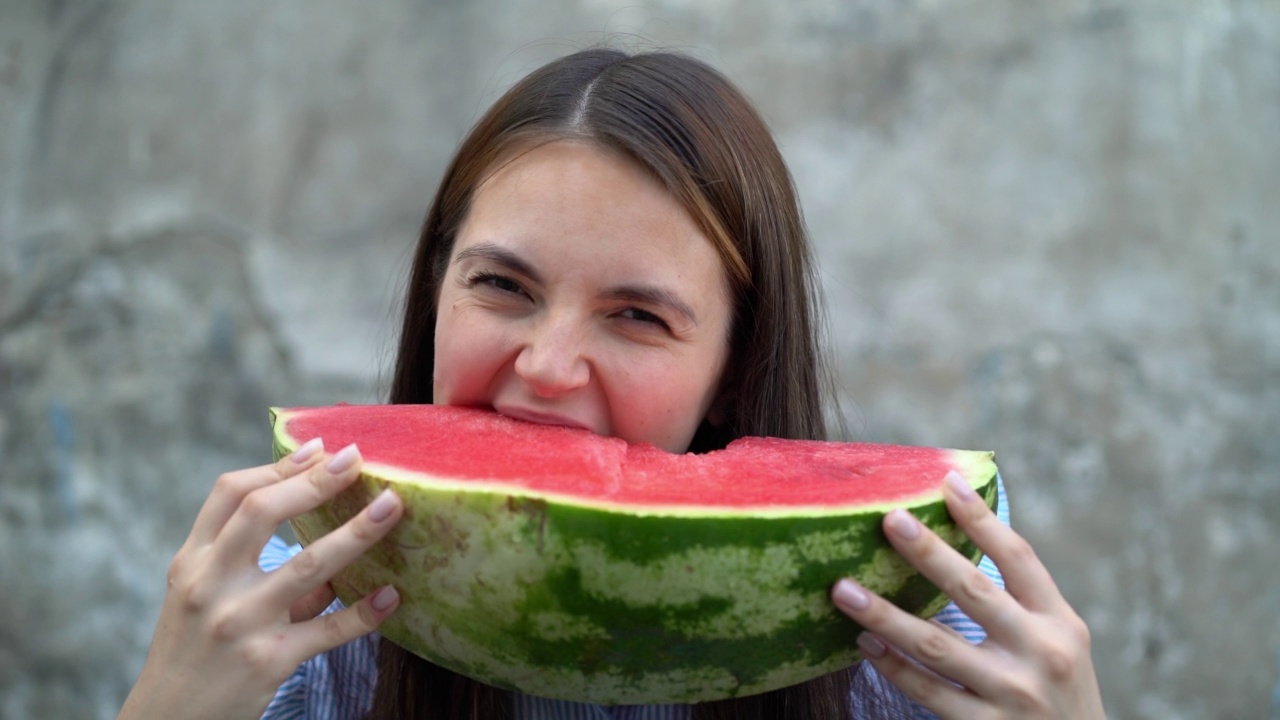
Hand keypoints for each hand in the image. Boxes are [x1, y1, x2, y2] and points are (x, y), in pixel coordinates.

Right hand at [119, 440, 403, 719]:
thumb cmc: (193, 651)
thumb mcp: (200, 599)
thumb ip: (250, 566)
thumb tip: (324, 545)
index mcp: (192, 562)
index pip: (230, 494)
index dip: (278, 466)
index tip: (319, 448)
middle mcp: (210, 586)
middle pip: (263, 513)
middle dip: (315, 482)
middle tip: (357, 459)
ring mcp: (240, 623)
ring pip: (309, 566)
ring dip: (357, 532)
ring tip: (392, 506)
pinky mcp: (268, 661)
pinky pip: (328, 631)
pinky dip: (364, 612)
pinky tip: (392, 595)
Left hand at [831, 472, 1104, 718]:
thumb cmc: (1059, 694)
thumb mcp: (1060, 644)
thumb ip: (1021, 603)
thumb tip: (961, 540)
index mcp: (1060, 622)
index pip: (1019, 558)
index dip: (982, 519)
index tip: (946, 483)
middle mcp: (1040, 653)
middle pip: (974, 590)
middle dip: (928, 552)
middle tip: (888, 519)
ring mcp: (1013, 694)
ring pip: (936, 645)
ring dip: (885, 614)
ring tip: (844, 589)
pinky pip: (928, 692)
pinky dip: (893, 666)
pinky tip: (863, 643)